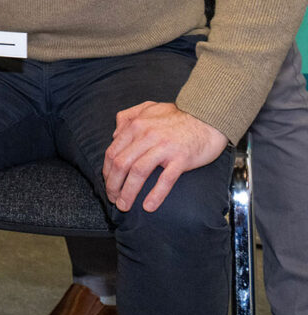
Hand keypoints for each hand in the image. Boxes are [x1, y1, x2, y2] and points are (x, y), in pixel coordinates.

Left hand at [103, 101, 226, 212]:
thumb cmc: (178, 115)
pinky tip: (148, 207)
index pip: (113, 152)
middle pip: (121, 163)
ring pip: (138, 172)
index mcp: (136, 126)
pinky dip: (155, 195)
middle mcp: (146, 136)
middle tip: (113, 199)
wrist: (208, 117)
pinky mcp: (181, 158)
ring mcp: (164, 147)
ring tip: (124, 206)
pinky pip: (165, 179)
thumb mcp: (148, 108)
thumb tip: (114, 135)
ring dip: (128, 192)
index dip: (107, 171)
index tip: (107, 183)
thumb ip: (127, 117)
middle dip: (113, 185)